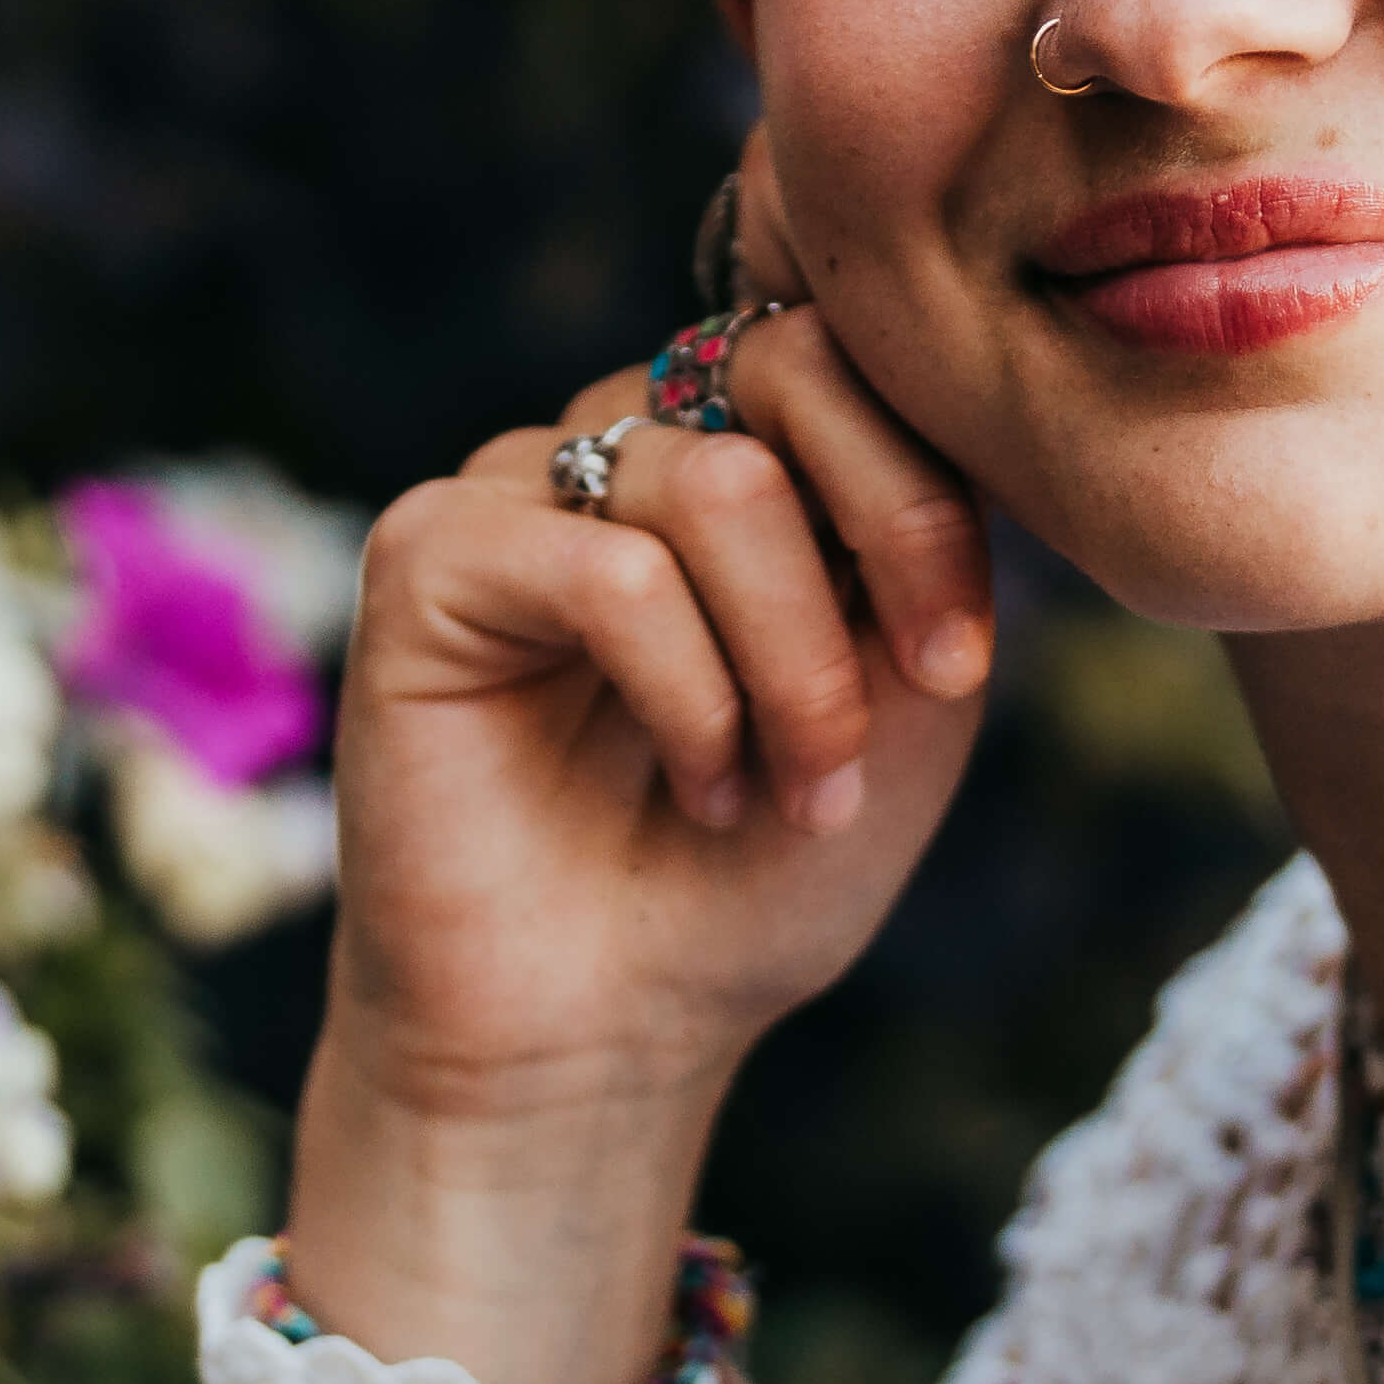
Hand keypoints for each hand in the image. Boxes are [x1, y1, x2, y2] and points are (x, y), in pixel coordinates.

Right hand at [287, 304, 995, 1383]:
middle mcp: (627, 444)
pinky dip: (688, 691)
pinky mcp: (429, 558)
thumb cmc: (754, 876)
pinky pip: (607, 569)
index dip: (928, 491)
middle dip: (880, 549)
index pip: (849, 350)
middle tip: (900, 708)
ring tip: (783, 788)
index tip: (954, 662)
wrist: (611, 1032)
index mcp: (743, 453)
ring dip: (790, 661)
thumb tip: (945, 418)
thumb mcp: (904, 702)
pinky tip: (698, 781)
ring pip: (715, 481)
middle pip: (786, 372)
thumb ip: (928, 543)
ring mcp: (523, 490)